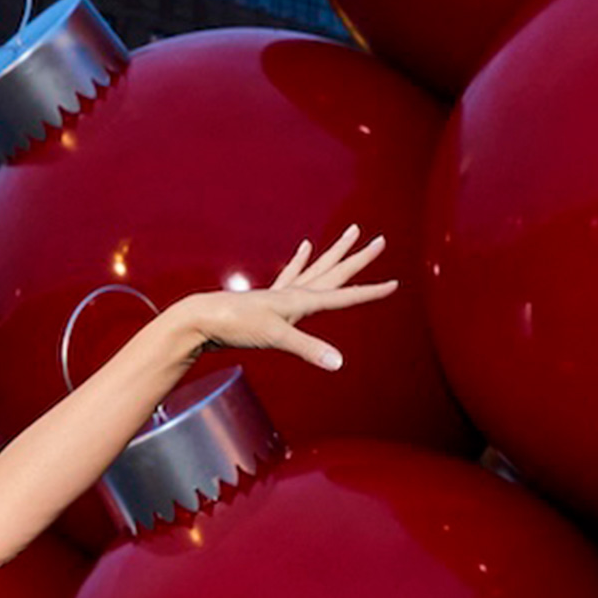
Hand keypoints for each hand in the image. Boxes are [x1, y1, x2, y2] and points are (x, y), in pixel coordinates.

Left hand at [170, 226, 396, 371]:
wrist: (201, 319)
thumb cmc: (236, 325)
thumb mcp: (276, 338)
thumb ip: (309, 349)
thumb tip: (339, 363)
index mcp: (301, 300)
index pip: (344, 295)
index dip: (370, 293)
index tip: (395, 284)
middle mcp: (294, 293)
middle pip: (334, 271)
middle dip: (358, 257)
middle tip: (379, 239)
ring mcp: (280, 294)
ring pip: (317, 268)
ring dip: (335, 252)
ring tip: (351, 233)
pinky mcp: (268, 300)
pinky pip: (290, 275)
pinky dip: (300, 261)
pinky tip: (305, 248)